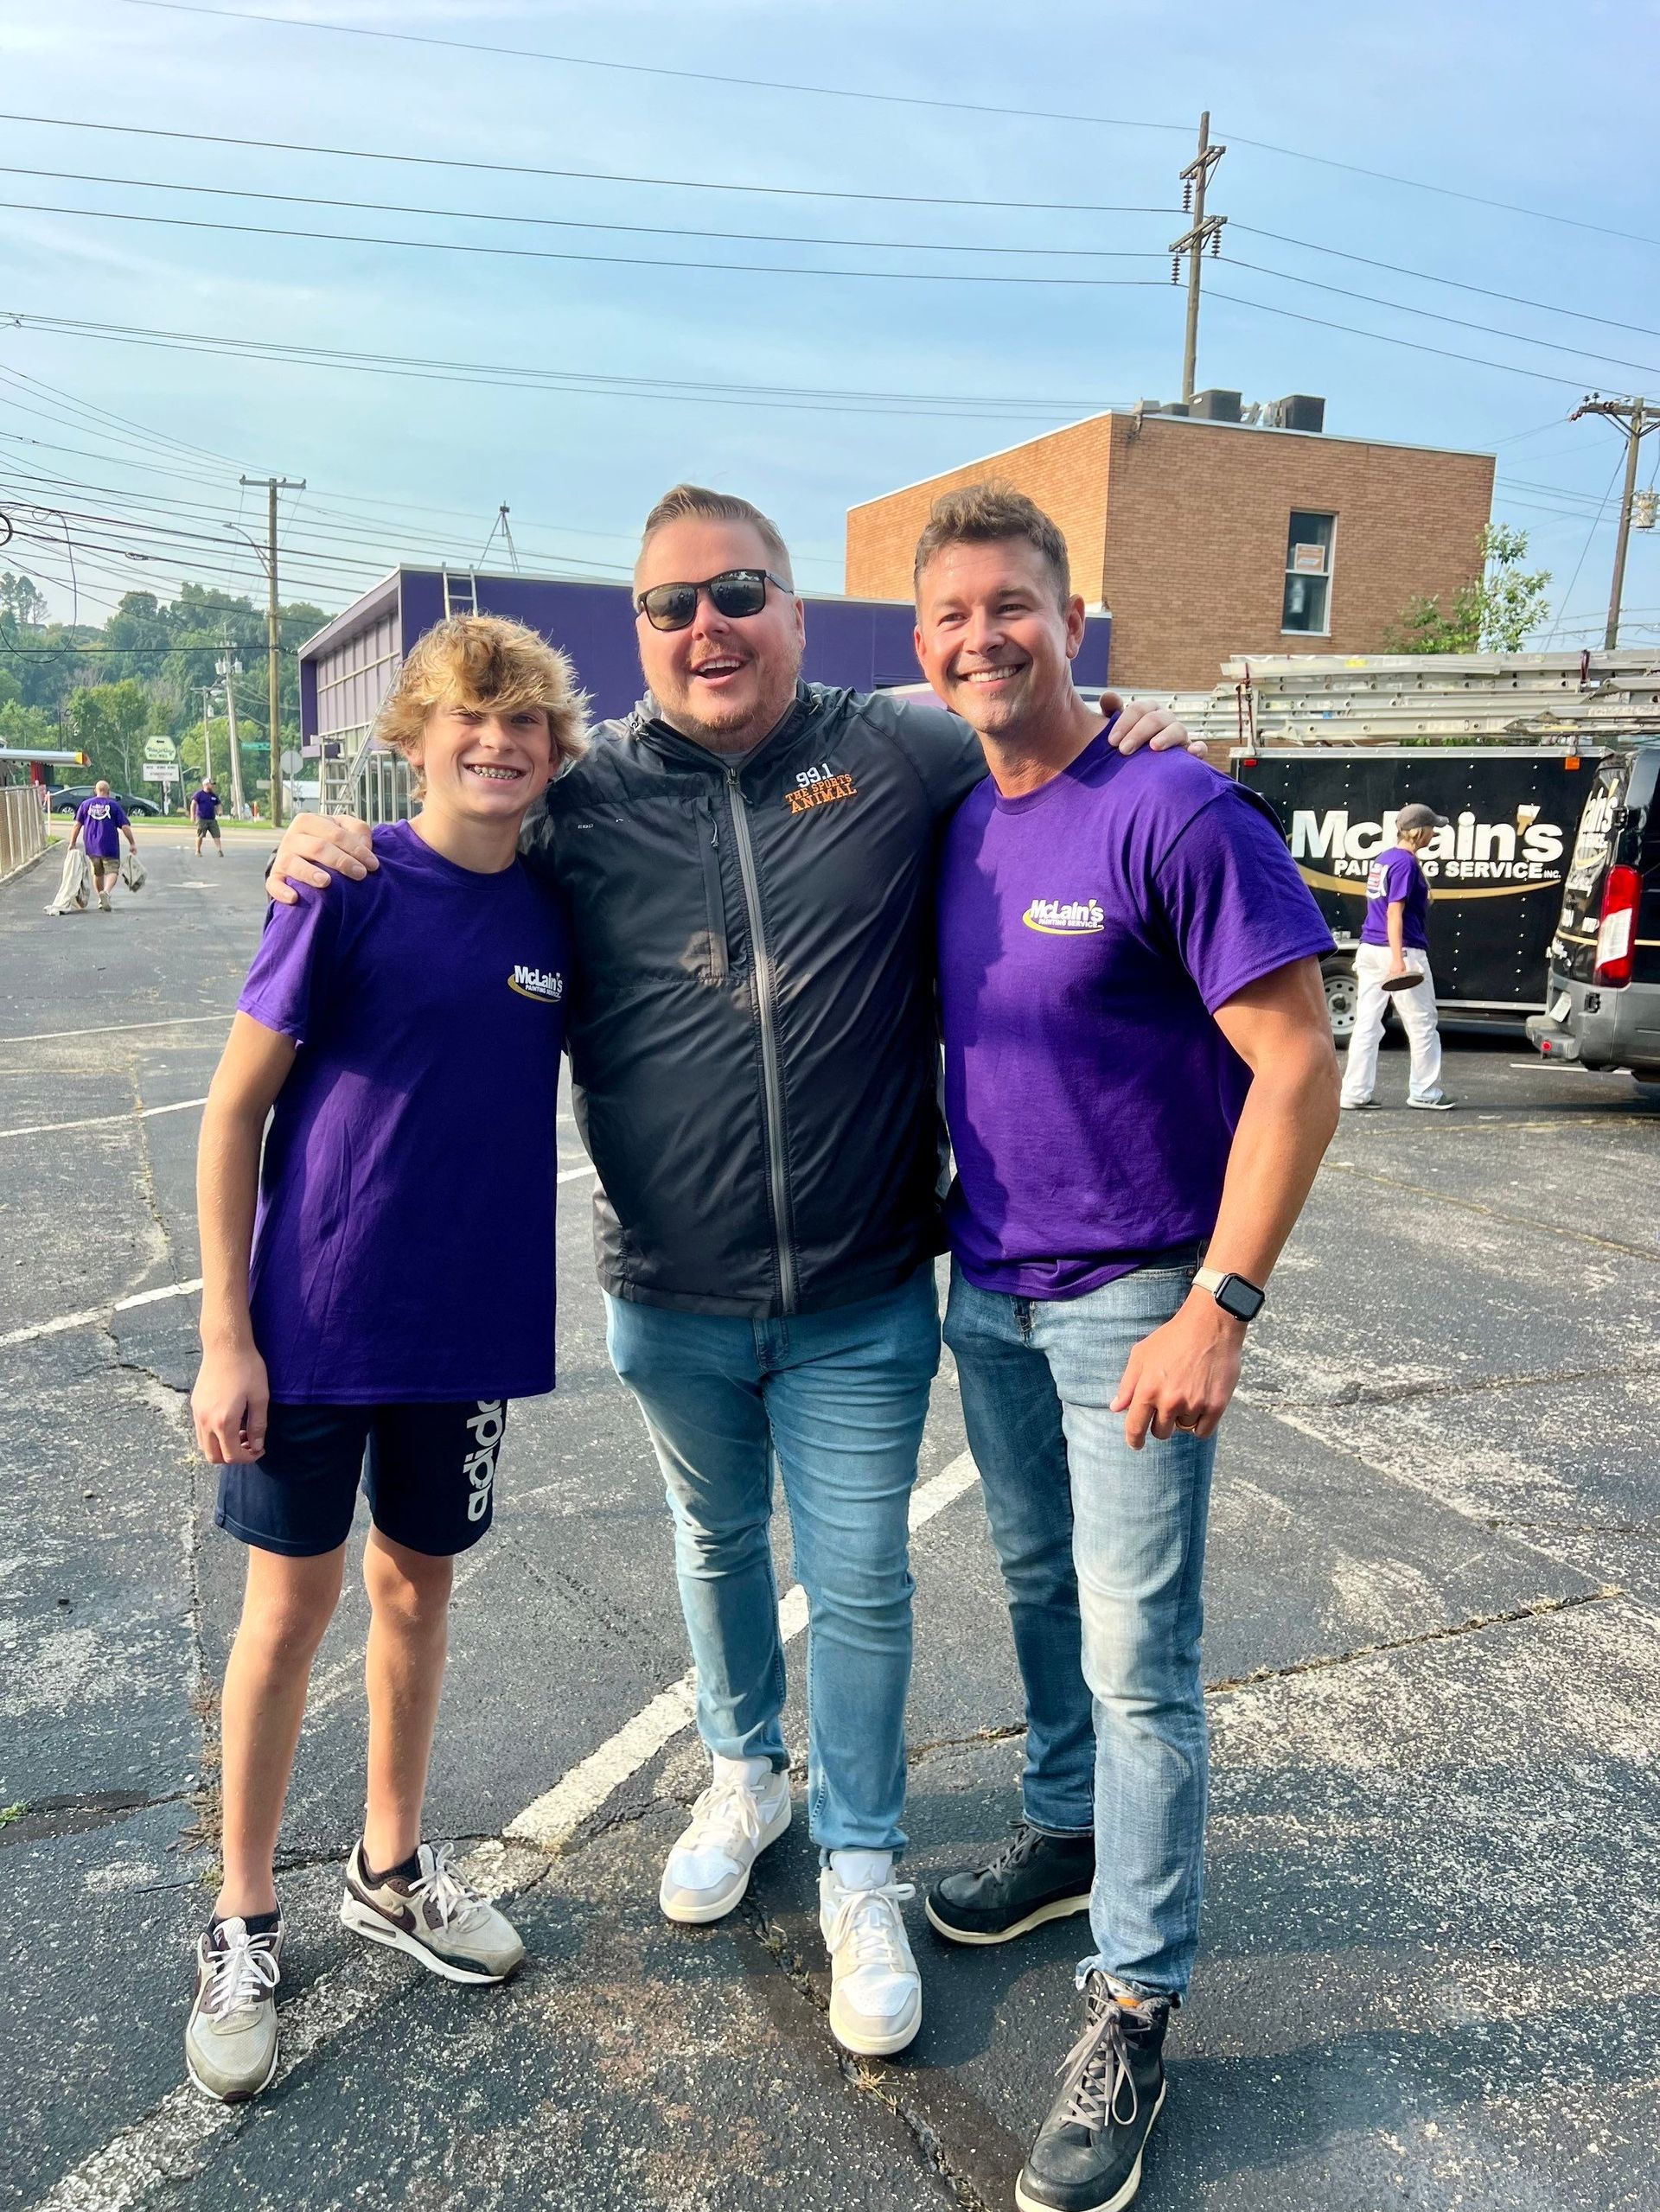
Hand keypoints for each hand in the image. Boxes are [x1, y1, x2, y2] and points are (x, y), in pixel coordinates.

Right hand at [192, 1342, 270, 1463]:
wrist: (226, 1345)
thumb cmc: (247, 1368)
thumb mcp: (260, 1397)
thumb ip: (258, 1425)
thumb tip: (257, 1446)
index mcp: (223, 1421)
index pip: (232, 1456)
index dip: (248, 1458)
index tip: (260, 1450)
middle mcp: (205, 1421)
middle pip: (214, 1457)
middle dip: (233, 1457)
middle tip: (250, 1445)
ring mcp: (197, 1413)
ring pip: (204, 1446)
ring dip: (222, 1447)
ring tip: (241, 1433)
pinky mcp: (195, 1405)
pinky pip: (200, 1431)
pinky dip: (213, 1436)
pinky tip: (230, 1423)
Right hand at [268, 812, 376, 905]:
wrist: (303, 855)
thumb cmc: (329, 841)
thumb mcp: (344, 829)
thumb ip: (357, 831)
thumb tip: (364, 846)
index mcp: (308, 821)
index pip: (335, 833)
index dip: (356, 848)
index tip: (373, 865)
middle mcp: (292, 838)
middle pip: (317, 847)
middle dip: (341, 861)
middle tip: (360, 874)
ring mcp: (282, 858)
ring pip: (293, 863)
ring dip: (309, 873)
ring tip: (326, 882)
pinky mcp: (275, 878)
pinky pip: (274, 884)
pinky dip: (282, 891)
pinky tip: (294, 898)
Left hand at [1101, 695, 1201, 756]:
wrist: (1140, 767)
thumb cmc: (1126, 743)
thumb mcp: (1116, 728)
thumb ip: (1111, 710)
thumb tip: (1109, 695)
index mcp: (1148, 711)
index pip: (1138, 709)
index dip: (1125, 723)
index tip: (1111, 741)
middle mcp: (1165, 720)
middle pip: (1155, 719)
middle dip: (1139, 733)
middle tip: (1124, 750)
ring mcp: (1179, 735)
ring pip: (1177, 729)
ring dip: (1166, 737)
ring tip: (1154, 747)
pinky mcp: (1190, 752)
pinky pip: (1200, 748)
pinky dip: (1199, 748)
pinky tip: (1192, 752)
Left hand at [1110, 1291, 1243, 1449]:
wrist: (1210, 1325)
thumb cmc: (1172, 1337)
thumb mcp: (1141, 1355)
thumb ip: (1127, 1384)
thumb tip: (1116, 1408)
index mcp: (1147, 1390)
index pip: (1135, 1428)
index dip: (1134, 1440)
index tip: (1136, 1444)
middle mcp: (1169, 1401)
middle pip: (1161, 1432)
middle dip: (1162, 1423)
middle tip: (1169, 1404)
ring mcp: (1194, 1404)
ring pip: (1183, 1429)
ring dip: (1183, 1418)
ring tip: (1188, 1393)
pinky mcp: (1216, 1406)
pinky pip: (1203, 1431)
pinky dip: (1201, 1423)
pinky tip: (1201, 1406)